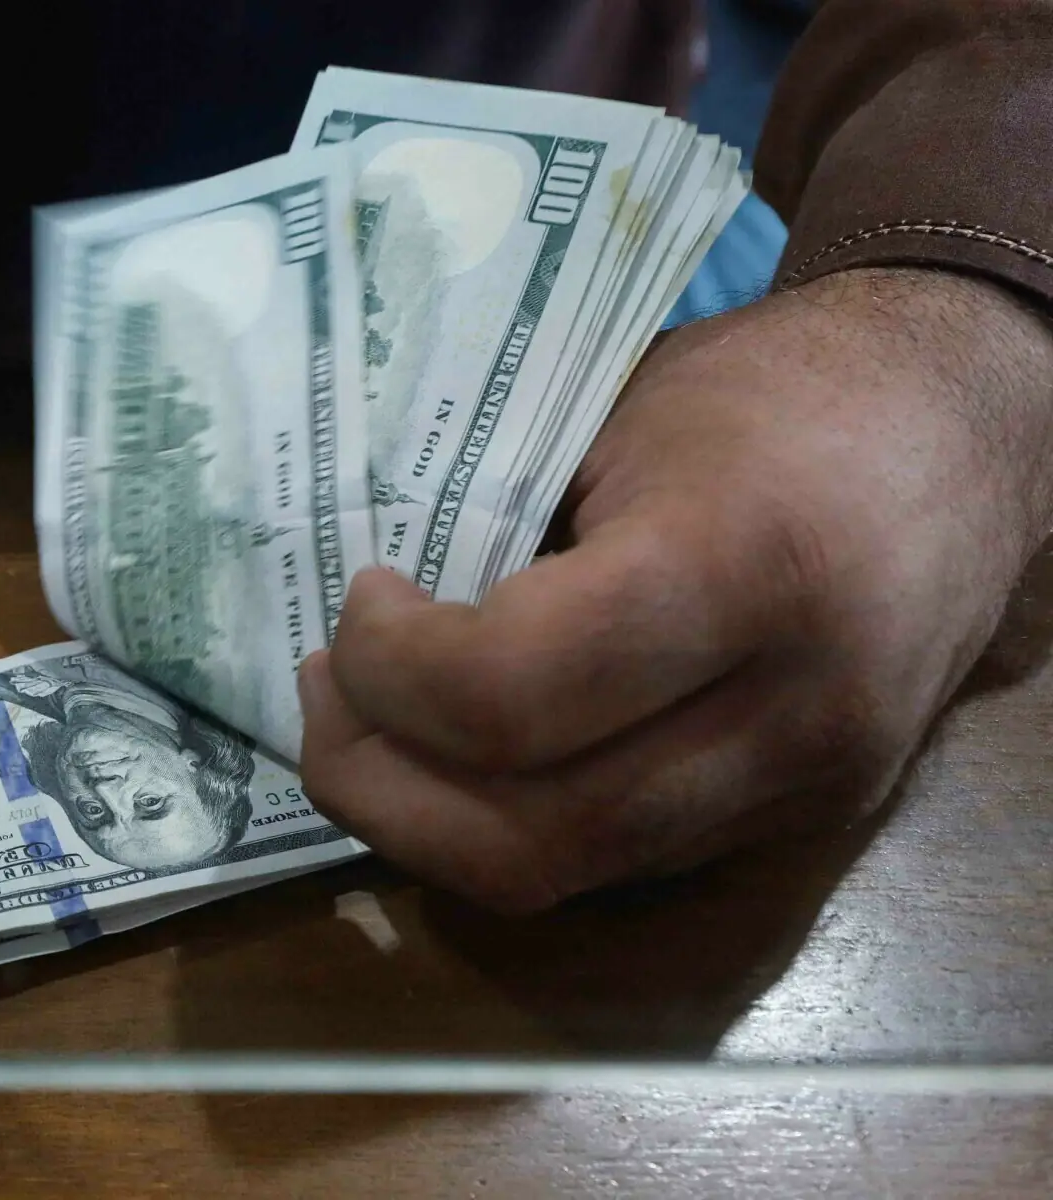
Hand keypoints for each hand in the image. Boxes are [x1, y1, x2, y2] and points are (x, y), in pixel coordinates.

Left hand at [299, 269, 1052, 912]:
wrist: (965, 427)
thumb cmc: (775, 388)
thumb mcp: (616, 412)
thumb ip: (494, 523)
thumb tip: (356, 618)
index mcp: (738, 568)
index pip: (510, 697)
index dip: (389, 670)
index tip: (359, 600)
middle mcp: (787, 713)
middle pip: (526, 839)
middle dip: (376, 785)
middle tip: (323, 701)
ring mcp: (806, 792)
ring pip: (563, 881)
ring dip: (427, 824)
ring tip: (371, 730)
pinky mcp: (804, 829)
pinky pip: (613, 868)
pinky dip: (505, 826)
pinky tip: (461, 757)